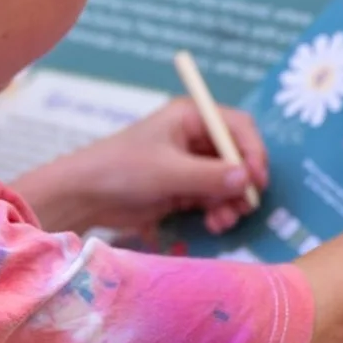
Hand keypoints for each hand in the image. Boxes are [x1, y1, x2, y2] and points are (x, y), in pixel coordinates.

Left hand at [21, 98, 269, 236]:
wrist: (85, 196)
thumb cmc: (121, 169)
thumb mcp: (167, 171)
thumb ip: (208, 176)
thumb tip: (246, 179)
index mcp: (190, 117)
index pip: (237, 126)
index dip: (252, 151)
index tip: (256, 178)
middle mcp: (194, 137)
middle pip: (237, 156)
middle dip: (243, 182)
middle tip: (244, 206)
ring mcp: (190, 164)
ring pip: (228, 181)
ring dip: (232, 202)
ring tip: (223, 221)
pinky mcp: (184, 188)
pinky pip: (214, 197)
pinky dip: (219, 210)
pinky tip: (214, 224)